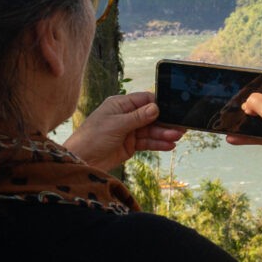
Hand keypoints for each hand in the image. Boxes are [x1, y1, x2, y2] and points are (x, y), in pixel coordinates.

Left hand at [64, 91, 182, 170]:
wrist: (81, 161)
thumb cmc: (92, 138)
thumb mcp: (116, 124)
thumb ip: (138, 117)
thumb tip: (156, 107)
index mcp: (120, 105)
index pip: (144, 100)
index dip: (159, 104)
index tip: (173, 109)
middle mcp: (125, 116)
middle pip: (150, 117)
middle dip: (165, 122)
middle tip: (180, 127)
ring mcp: (128, 131)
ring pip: (150, 131)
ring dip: (163, 134)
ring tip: (176, 137)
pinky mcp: (130, 145)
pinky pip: (147, 142)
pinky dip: (157, 144)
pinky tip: (169, 145)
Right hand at [227, 76, 261, 175]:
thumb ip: (256, 101)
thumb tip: (246, 103)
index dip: (259, 77)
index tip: (243, 81)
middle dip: (248, 102)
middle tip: (234, 105)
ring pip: (259, 117)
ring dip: (245, 121)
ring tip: (229, 123)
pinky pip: (259, 133)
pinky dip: (247, 135)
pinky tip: (233, 138)